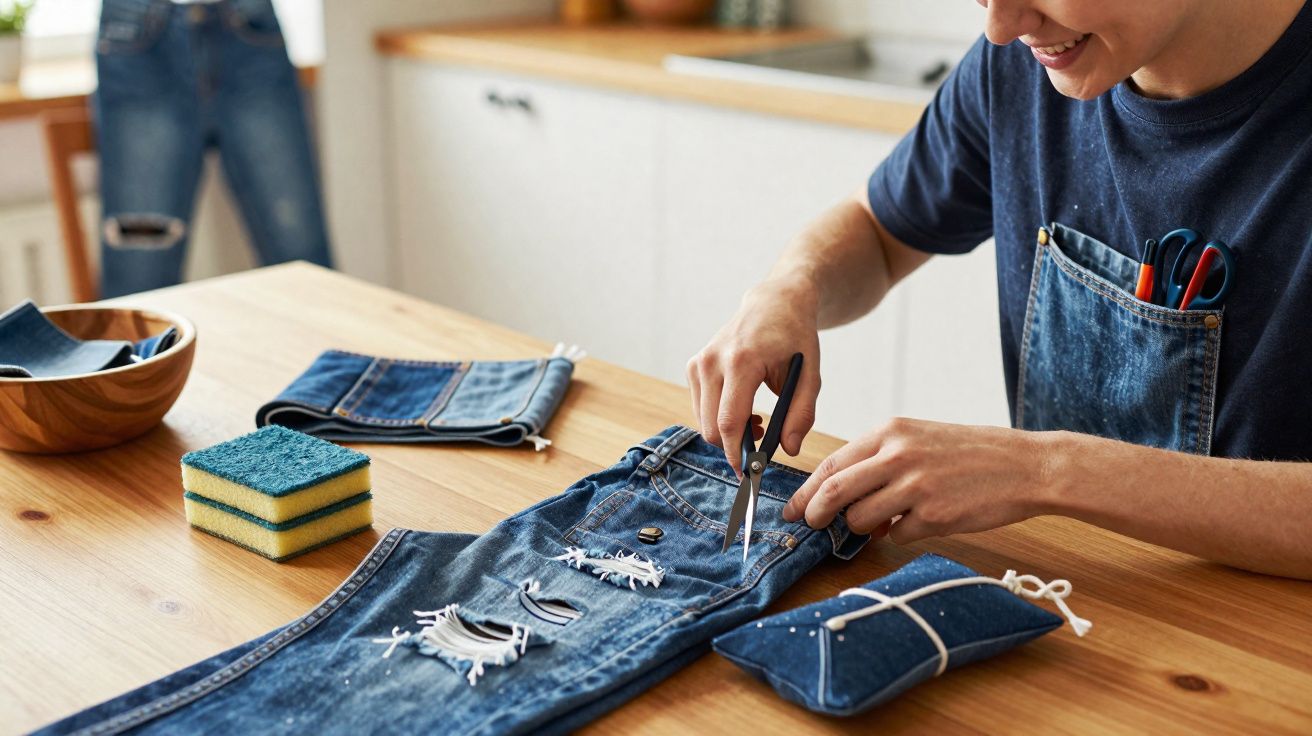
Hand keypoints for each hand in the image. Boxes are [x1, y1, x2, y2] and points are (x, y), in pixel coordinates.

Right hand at [686, 277, 821, 475]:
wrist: (773, 304)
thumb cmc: (795, 339)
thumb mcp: (810, 375)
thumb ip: (802, 414)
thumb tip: (788, 450)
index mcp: (741, 361)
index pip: (729, 422)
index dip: (737, 454)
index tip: (750, 474)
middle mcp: (712, 361)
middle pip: (712, 428)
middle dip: (734, 446)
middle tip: (763, 442)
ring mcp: (699, 363)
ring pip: (704, 422)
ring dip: (727, 432)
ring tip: (757, 421)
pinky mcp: (693, 366)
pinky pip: (701, 409)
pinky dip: (719, 418)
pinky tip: (742, 407)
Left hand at [782, 418, 1050, 543]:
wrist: (1026, 465)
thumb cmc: (971, 452)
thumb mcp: (919, 439)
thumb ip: (879, 462)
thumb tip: (845, 498)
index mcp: (889, 432)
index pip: (831, 464)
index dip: (806, 491)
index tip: (792, 508)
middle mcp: (897, 455)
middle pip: (833, 493)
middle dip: (814, 515)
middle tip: (810, 527)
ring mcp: (915, 487)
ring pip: (859, 520)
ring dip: (862, 529)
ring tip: (883, 521)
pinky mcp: (933, 516)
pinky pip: (895, 536)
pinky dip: (898, 535)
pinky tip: (921, 521)